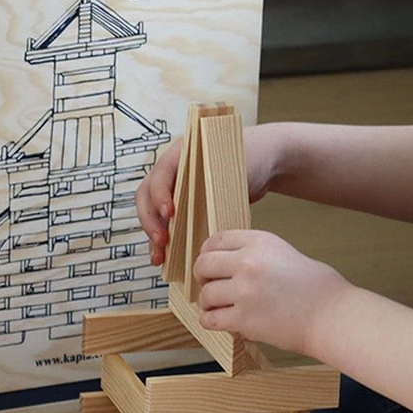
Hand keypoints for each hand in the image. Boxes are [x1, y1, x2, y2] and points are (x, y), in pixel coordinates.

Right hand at [135, 121, 292, 267]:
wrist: (265, 160)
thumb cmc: (250, 156)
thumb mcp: (231, 166)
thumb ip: (213, 183)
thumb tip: (200, 208)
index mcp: (179, 155)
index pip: (159, 176)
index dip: (160, 196)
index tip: (170, 213)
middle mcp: (172, 172)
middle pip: (147, 196)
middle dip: (150, 220)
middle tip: (161, 241)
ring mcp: (176, 189)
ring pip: (153, 212)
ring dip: (152, 234)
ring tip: (159, 257)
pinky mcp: (184, 205)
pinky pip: (166, 222)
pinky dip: (163, 239)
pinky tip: (166, 257)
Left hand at [193, 229, 349, 355]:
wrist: (333, 316)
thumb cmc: (317, 289)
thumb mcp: (284, 254)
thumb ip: (254, 253)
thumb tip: (225, 260)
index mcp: (260, 242)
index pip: (216, 240)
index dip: (207, 253)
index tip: (210, 265)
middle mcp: (249, 262)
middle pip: (203, 265)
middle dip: (202, 277)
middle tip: (210, 286)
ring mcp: (245, 291)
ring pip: (205, 295)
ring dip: (209, 304)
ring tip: (221, 308)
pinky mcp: (243, 319)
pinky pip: (210, 319)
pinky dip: (212, 322)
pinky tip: (224, 322)